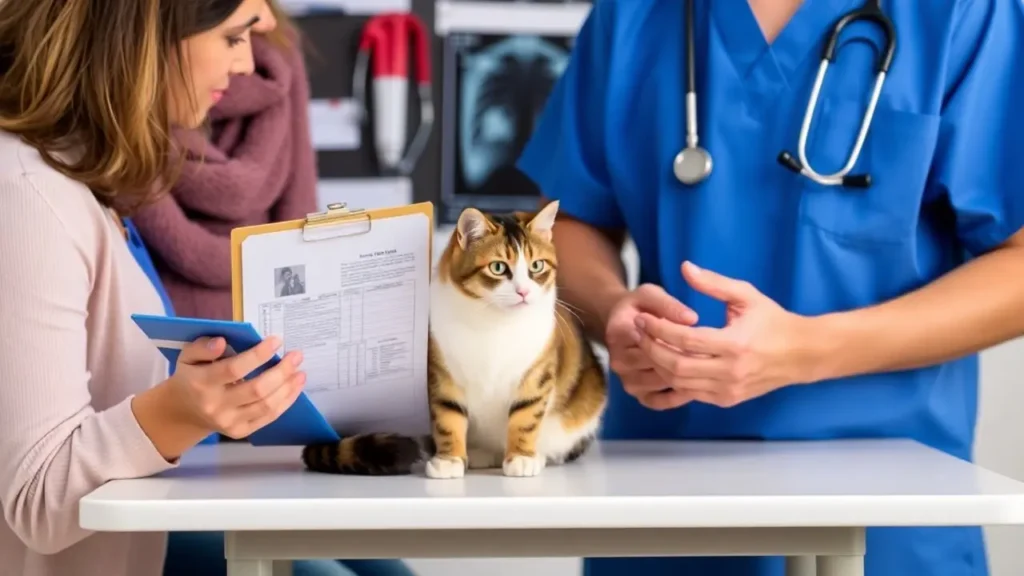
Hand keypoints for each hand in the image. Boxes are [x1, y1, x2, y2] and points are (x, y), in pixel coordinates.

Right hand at [167, 335, 306, 438]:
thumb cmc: (191, 377)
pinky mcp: (240, 432)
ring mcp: (229, 422)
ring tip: (300, 371)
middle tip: (297, 355)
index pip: (234, 368)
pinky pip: (268, 417)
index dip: (258, 355)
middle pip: (257, 389)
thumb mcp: (187, 356)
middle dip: (281, 371)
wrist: (184, 412)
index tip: (276, 341)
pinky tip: (294, 387)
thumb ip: (202, 347)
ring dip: (288, 387)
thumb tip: (221, 342)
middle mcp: (216, 406)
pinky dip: (286, 401)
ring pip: (266, 405)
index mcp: (202, 383)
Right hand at [603, 283, 698, 408]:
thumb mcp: (651, 295)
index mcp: (619, 332)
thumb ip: (669, 304)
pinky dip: (680, 395)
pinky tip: (697, 382)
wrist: (624, 325)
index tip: (704, 334)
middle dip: (686, 358)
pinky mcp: (639, 395)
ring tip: (709, 366)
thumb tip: (692, 319)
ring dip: (686, 376)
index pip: (653, 340)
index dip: (680, 340)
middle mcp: (618, 360)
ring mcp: (628, 380)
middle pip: (657, 364)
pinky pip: (661, 402)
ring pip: (662, 382)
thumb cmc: (641, 307)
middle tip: (713, 353)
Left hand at [634, 261, 814, 409]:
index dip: (658, 328)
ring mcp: (728, 389)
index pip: (684, 339)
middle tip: (638, 332)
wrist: (803, 354)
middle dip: (650, 348)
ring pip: (679, 383)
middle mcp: (730, 371)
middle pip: (675, 365)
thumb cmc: (774, 321)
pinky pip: (690, 394)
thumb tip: (684, 268)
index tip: (642, 318)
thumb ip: (714, 283)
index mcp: (735, 344)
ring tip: (646, 345)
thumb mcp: (747, 296)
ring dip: (657, 364)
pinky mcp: (727, 400)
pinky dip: (672, 380)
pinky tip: (662, 362)